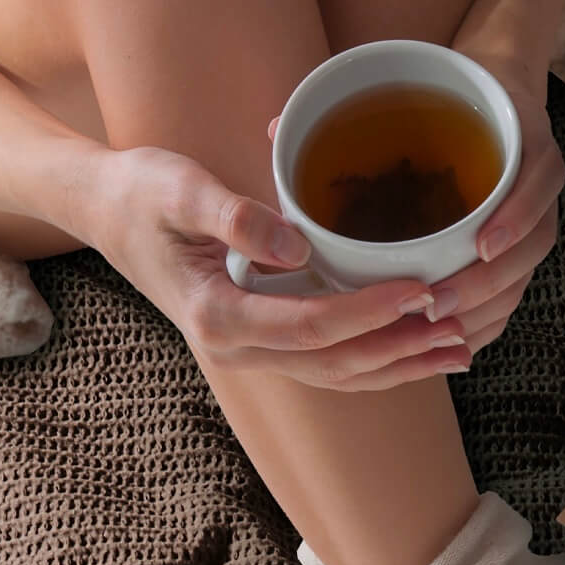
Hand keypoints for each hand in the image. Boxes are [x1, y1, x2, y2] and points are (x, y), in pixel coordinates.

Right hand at [71, 144, 472, 390]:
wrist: (105, 213)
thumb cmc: (143, 193)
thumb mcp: (178, 189)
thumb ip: (233, 217)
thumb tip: (295, 246)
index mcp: (218, 316)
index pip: (311, 326)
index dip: (369, 312)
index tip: (418, 290)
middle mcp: (238, 349)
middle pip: (336, 365)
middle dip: (401, 350)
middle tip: (459, 330)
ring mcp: (251, 353)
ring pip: (339, 375)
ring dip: (400, 364)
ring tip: (458, 349)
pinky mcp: (265, 342)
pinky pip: (330, 363)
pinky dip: (378, 359)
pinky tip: (418, 345)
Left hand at [270, 50, 562, 357]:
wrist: (486, 92)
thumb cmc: (439, 94)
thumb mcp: (412, 84)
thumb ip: (350, 110)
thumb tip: (277, 130)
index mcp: (525, 139)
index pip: (538, 184)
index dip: (515, 219)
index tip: (481, 244)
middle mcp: (537, 184)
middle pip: (530, 249)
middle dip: (485, 284)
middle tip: (435, 303)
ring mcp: (537, 221)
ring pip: (521, 280)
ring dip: (482, 310)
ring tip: (434, 330)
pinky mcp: (523, 252)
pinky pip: (513, 298)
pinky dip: (484, 322)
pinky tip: (447, 344)